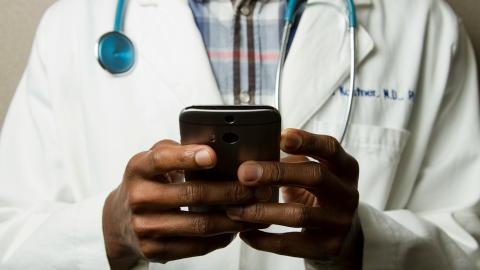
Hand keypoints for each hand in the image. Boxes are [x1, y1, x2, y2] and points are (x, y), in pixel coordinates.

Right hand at [102, 140, 268, 268]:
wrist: (118, 221)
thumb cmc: (146, 183)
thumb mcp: (151, 160)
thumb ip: (177, 151)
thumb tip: (216, 147)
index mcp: (138, 168)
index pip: (162, 159)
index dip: (188, 157)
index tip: (213, 155)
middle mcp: (138, 198)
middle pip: (191, 195)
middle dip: (230, 191)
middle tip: (255, 188)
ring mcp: (145, 227)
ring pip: (199, 225)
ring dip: (232, 218)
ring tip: (254, 210)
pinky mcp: (154, 250)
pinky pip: (196, 246)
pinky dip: (221, 238)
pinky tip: (235, 229)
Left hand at [226, 129, 359, 262]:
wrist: (344, 236)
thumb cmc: (319, 195)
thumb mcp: (314, 173)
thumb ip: (292, 161)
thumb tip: (253, 153)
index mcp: (344, 168)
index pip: (330, 148)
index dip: (307, 141)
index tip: (281, 136)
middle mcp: (347, 194)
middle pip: (315, 177)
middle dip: (276, 173)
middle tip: (244, 173)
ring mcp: (339, 222)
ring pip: (299, 215)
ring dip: (262, 210)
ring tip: (235, 208)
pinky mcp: (328, 248)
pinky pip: (290, 244)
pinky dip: (263, 239)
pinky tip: (245, 232)